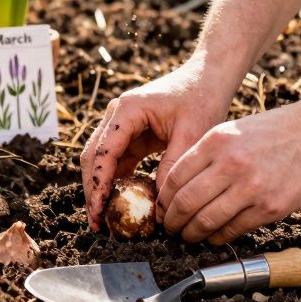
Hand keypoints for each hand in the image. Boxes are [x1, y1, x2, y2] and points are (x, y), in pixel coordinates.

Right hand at [81, 56, 234, 230]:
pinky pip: (118, 161)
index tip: (99, 211)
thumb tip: (158, 204)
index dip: (98, 184)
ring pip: (101, 161)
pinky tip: (122, 203)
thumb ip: (172, 166)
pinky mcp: (131, 133)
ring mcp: (122, 124)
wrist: (208, 78)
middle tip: (97, 223)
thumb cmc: (202, 98)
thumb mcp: (192, 134)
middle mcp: (117, 115)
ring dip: (101, 188)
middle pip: (93, 157)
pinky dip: (117, 182)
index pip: (103, 152)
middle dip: (92, 190)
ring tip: (104, 219)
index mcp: (127, 110)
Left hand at [157, 99, 300, 244]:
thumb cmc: (277, 130)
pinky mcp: (271, 207)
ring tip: (188, 237)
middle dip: (172, 221)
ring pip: (206, 221)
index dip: (164, 200)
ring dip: (192, 234)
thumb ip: (207, 154)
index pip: (174, 177)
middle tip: (170, 228)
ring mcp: (251, 187)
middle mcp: (230, 164)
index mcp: (216, 141)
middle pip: (185, 203)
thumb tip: (180, 186)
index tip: (162, 209)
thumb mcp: (234, 130)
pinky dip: (218, 238)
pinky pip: (233, 230)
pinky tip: (214, 237)